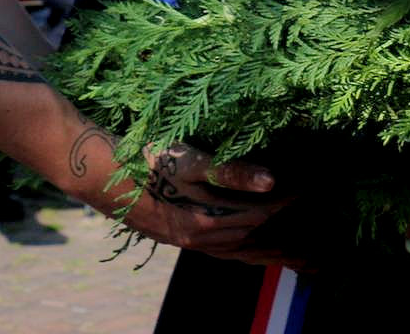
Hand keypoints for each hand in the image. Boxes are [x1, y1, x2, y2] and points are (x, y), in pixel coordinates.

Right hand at [119, 142, 297, 264]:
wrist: (99, 174)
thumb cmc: (145, 160)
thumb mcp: (189, 160)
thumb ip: (232, 172)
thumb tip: (272, 180)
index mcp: (207, 220)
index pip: (261, 213)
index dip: (288, 200)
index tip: (311, 186)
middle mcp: (200, 237)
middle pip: (253, 233)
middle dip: (282, 222)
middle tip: (308, 212)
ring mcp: (187, 241)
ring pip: (237, 247)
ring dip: (265, 244)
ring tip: (290, 244)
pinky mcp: (177, 237)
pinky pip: (220, 249)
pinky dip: (241, 248)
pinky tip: (246, 245)